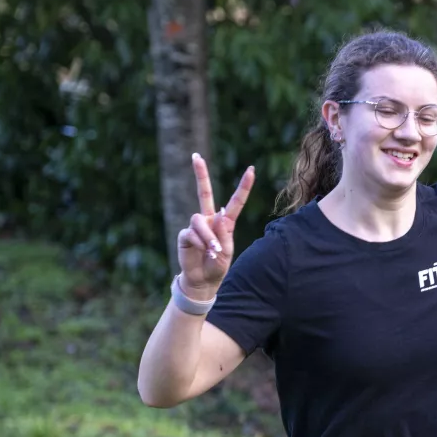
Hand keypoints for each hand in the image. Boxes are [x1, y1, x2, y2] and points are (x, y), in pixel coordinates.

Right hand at [177, 153, 254, 297]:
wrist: (203, 280)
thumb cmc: (218, 265)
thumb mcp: (226, 251)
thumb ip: (224, 233)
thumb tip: (218, 213)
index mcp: (225, 222)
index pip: (235, 201)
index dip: (243, 186)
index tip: (251, 169)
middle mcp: (210, 219)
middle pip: (204, 192)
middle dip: (200, 174)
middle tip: (195, 156)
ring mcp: (196, 225)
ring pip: (199, 219)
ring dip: (208, 235)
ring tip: (213, 250)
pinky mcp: (185, 234)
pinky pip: (191, 232)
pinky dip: (200, 242)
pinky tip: (204, 251)